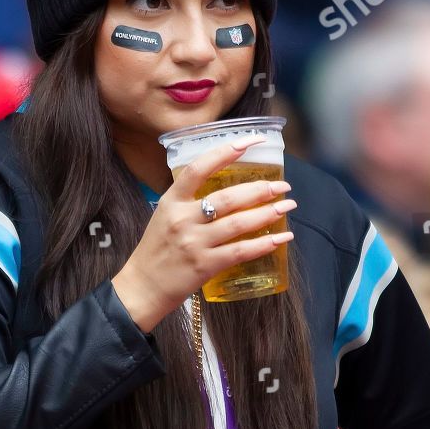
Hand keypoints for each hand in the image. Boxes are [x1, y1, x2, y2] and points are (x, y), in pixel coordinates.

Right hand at [111, 136, 294, 331]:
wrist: (142, 287)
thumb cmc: (155, 250)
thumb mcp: (164, 215)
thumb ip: (189, 200)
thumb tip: (225, 188)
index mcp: (171, 201)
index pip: (199, 168)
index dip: (226, 151)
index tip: (251, 141)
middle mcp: (183, 219)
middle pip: (228, 198)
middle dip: (260, 189)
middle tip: (283, 186)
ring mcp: (194, 243)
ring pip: (239, 223)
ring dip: (268, 213)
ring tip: (287, 206)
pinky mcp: (205, 266)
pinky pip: (240, 251)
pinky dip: (264, 244)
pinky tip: (281, 238)